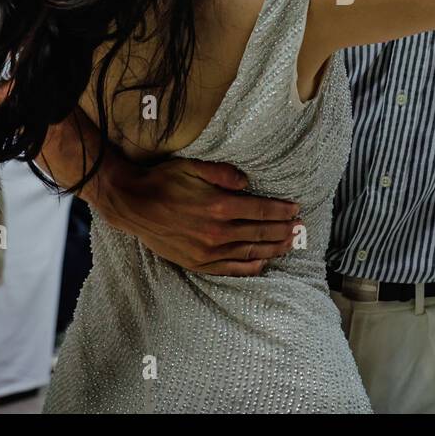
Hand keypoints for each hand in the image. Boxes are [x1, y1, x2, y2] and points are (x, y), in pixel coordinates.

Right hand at [93, 157, 301, 275]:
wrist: (132, 203)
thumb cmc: (163, 181)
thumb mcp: (194, 167)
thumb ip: (224, 174)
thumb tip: (248, 183)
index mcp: (219, 206)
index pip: (260, 210)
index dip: (281, 211)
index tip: (296, 209)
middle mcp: (217, 232)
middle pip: (259, 232)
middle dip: (283, 230)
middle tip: (301, 229)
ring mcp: (207, 251)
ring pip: (249, 251)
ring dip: (273, 248)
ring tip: (290, 245)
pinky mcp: (197, 262)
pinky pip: (229, 268)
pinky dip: (248, 267)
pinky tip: (262, 263)